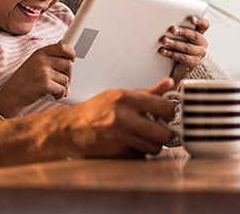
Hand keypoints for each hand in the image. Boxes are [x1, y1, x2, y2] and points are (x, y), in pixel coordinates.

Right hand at [0, 41, 74, 117]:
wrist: (12, 93)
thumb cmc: (24, 79)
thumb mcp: (34, 62)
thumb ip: (50, 57)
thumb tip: (69, 56)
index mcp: (40, 53)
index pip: (62, 47)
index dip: (71, 53)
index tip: (72, 59)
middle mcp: (42, 60)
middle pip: (68, 64)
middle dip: (69, 74)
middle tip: (65, 80)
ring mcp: (43, 72)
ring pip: (66, 78)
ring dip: (63, 86)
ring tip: (55, 89)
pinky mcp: (45, 84)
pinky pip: (62, 88)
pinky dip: (60, 93)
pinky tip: (54, 94)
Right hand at [0, 78, 177, 170]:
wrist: (68, 129)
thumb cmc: (95, 110)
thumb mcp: (120, 95)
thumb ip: (148, 92)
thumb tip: (169, 84)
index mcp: (127, 98)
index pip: (165, 106)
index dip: (171, 112)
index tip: (168, 114)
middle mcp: (124, 117)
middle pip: (163, 133)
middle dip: (166, 134)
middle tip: (162, 131)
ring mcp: (120, 137)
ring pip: (154, 148)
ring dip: (153, 145)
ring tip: (145, 137)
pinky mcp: (116, 153)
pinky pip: (139, 155)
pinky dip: (139, 152)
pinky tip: (131, 143)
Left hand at [161, 15, 209, 82]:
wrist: (180, 67)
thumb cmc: (180, 48)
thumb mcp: (182, 38)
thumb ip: (179, 30)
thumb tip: (169, 25)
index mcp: (200, 34)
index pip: (205, 25)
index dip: (200, 21)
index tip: (192, 19)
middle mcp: (202, 44)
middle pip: (194, 35)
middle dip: (183, 32)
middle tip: (173, 29)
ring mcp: (199, 54)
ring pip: (187, 47)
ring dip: (174, 43)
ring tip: (165, 40)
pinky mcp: (192, 63)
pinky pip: (181, 57)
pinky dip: (171, 53)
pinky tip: (163, 51)